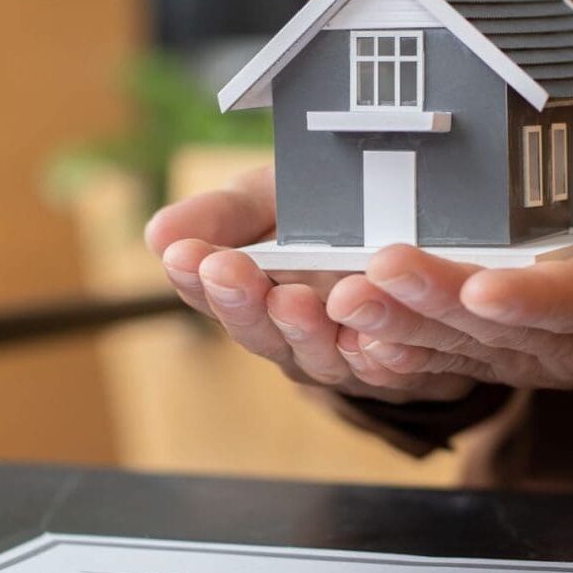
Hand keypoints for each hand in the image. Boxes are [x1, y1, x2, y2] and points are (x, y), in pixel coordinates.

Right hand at [144, 166, 474, 403]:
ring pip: (321, 357)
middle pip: (261, 332)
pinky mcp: (401, 370)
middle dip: (242, 302)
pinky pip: (393, 371)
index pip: (213, 295)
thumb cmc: (325, 217)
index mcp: (254, 298)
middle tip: (227, 270)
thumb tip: (157, 234)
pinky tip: (375, 337)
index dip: (196, 278)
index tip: (183, 254)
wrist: (415, 232)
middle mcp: (292, 339)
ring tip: (293, 298)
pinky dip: (382, 358)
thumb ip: (223, 216)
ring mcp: (345, 359)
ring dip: (304, 330)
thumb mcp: (271, 201)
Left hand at [326, 182, 572, 421]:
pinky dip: (409, 352)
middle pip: (504, 329)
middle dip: (435, 301)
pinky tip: (359, 341)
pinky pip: (457, 361)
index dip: (537, 298)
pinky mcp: (516, 357)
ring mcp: (544, 358)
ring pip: (466, 348)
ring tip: (343, 301)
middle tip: (371, 275)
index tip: (483, 286)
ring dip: (402, 325)